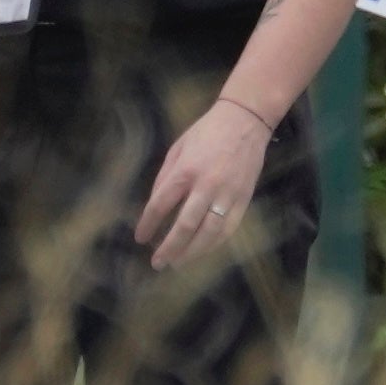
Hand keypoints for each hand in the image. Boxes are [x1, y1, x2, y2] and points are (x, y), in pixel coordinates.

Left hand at [134, 98, 273, 271]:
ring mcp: (227, 194)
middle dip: (169, 247)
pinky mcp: (243, 199)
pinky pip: (228, 229)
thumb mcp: (177, 149)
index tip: (140, 238)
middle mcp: (206, 185)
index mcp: (185, 170)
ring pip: (209, 232)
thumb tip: (154, 207)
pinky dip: (214, 244)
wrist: (245, 121)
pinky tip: (202, 251)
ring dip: (192, 252)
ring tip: (177, 263)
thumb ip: (165, 178)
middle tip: (157, 263)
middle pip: (185, 225)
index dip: (148, 224)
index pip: (161, 205)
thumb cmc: (206, 132)